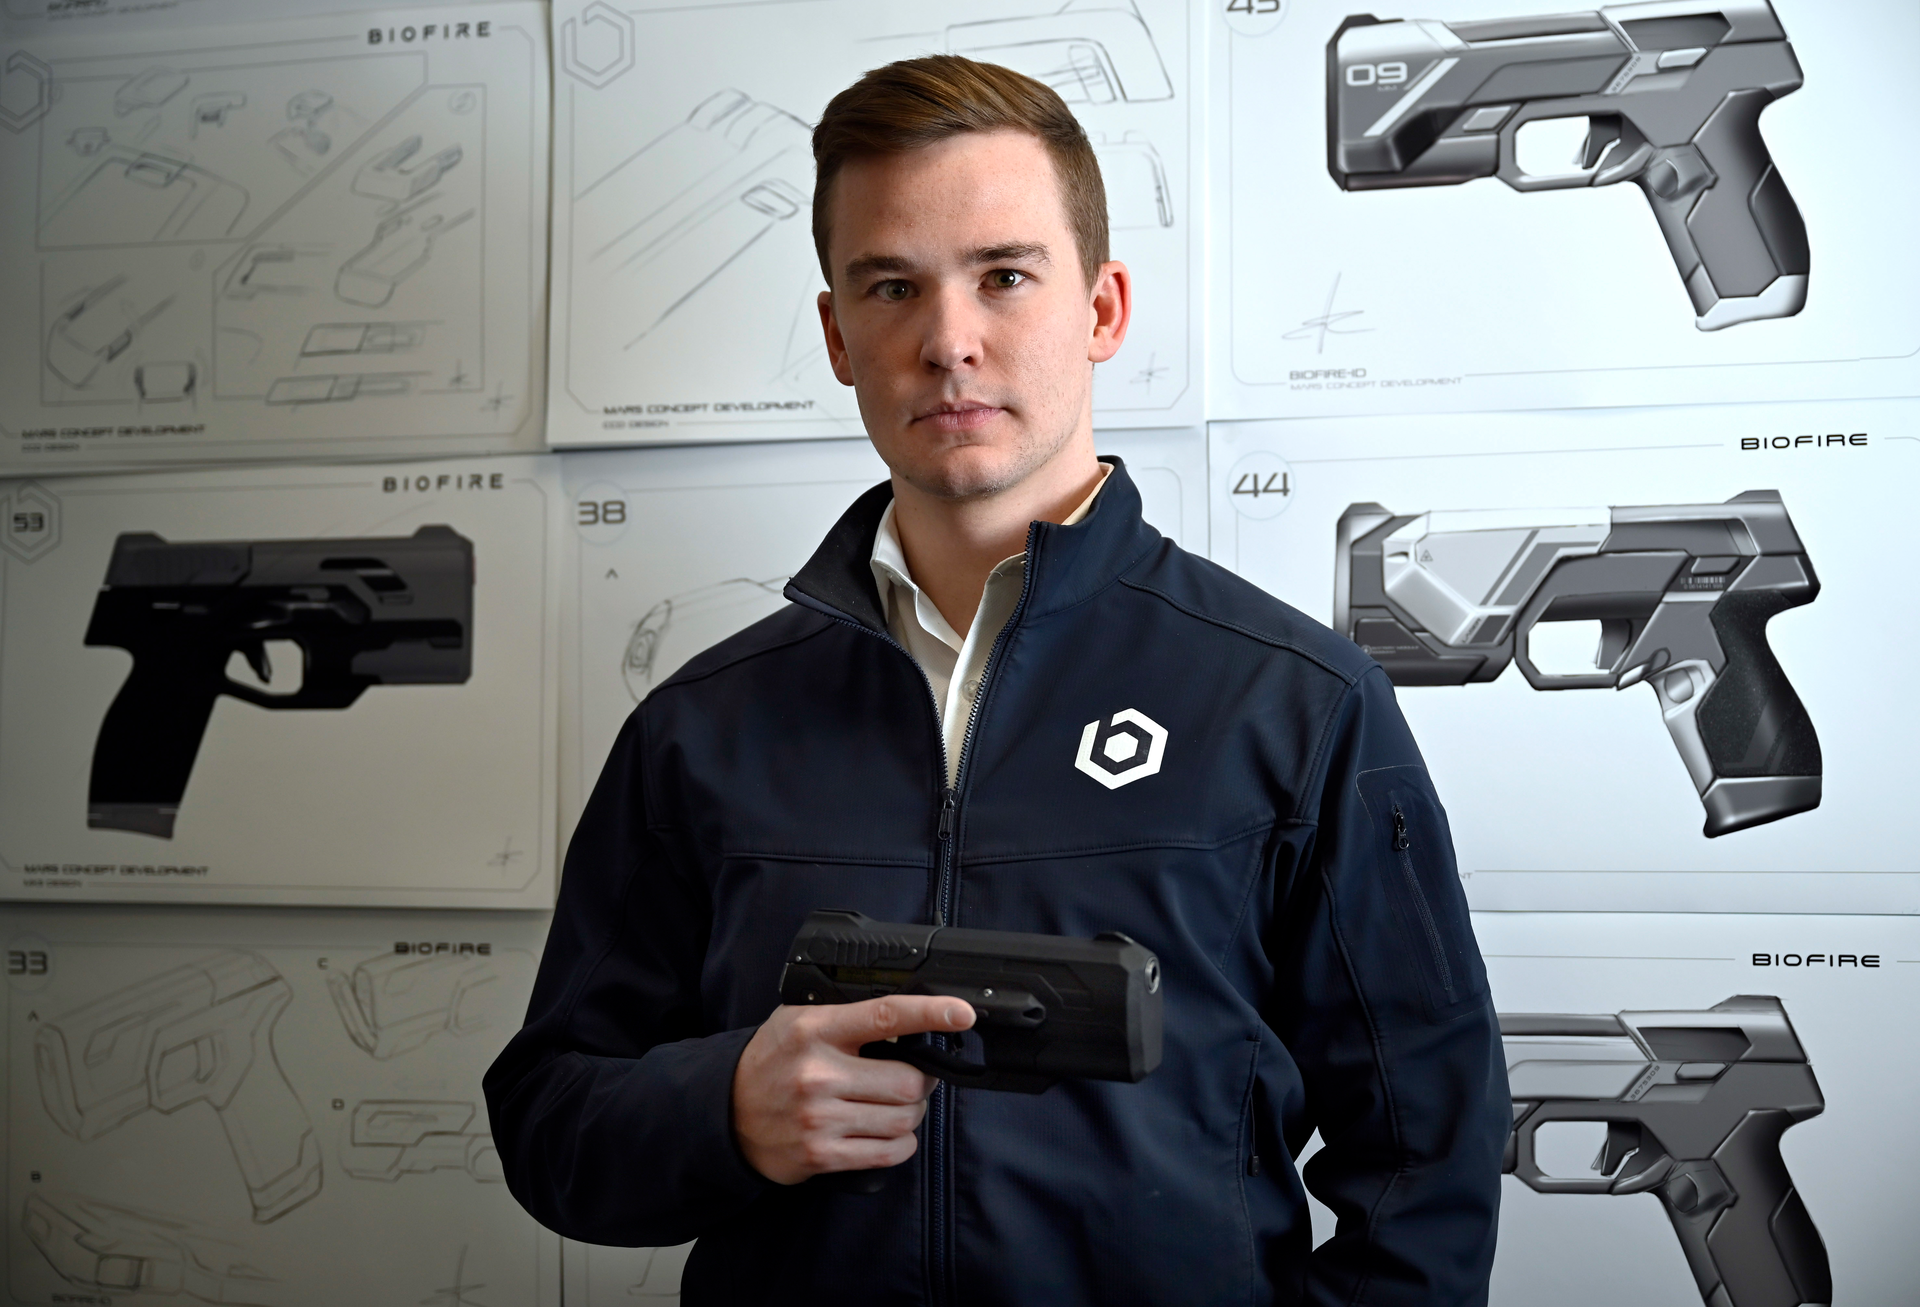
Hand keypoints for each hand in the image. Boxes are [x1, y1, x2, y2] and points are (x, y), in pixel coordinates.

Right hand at [732, 996, 975, 1184]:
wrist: (725, 1112)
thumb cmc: (772, 1061)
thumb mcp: (800, 1021)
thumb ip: (848, 1019)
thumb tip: (910, 1022)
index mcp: (817, 1030)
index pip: (886, 1016)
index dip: (930, 1013)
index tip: (962, 1013)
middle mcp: (819, 1073)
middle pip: (908, 1082)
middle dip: (922, 1082)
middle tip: (913, 1078)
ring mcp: (820, 1118)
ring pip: (904, 1119)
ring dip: (911, 1114)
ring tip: (892, 1106)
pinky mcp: (822, 1154)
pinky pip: (888, 1152)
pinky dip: (900, 1143)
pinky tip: (885, 1132)